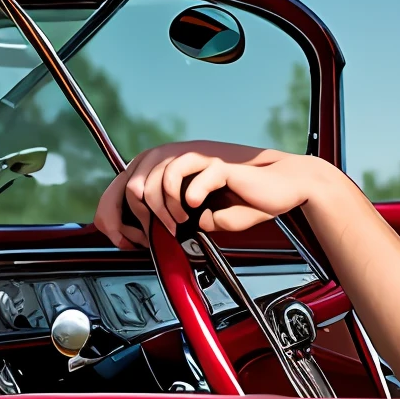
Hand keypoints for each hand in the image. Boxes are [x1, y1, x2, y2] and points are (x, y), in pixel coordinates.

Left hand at [95, 141, 325, 250]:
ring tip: (179, 221)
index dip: (117, 215)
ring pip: (159, 178)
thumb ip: (177, 218)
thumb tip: (152, 234)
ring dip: (164, 208)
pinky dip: (190, 197)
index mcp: (169, 167)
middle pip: (135, 183)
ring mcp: (199, 158)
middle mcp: (179, 158)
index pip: (124, 185)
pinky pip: (193, 179)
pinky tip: (197, 208)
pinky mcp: (220, 164)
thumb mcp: (202, 214)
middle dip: (142, 217)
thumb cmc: (245, 200)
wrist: (282, 189)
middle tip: (158, 234)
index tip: (125, 240)